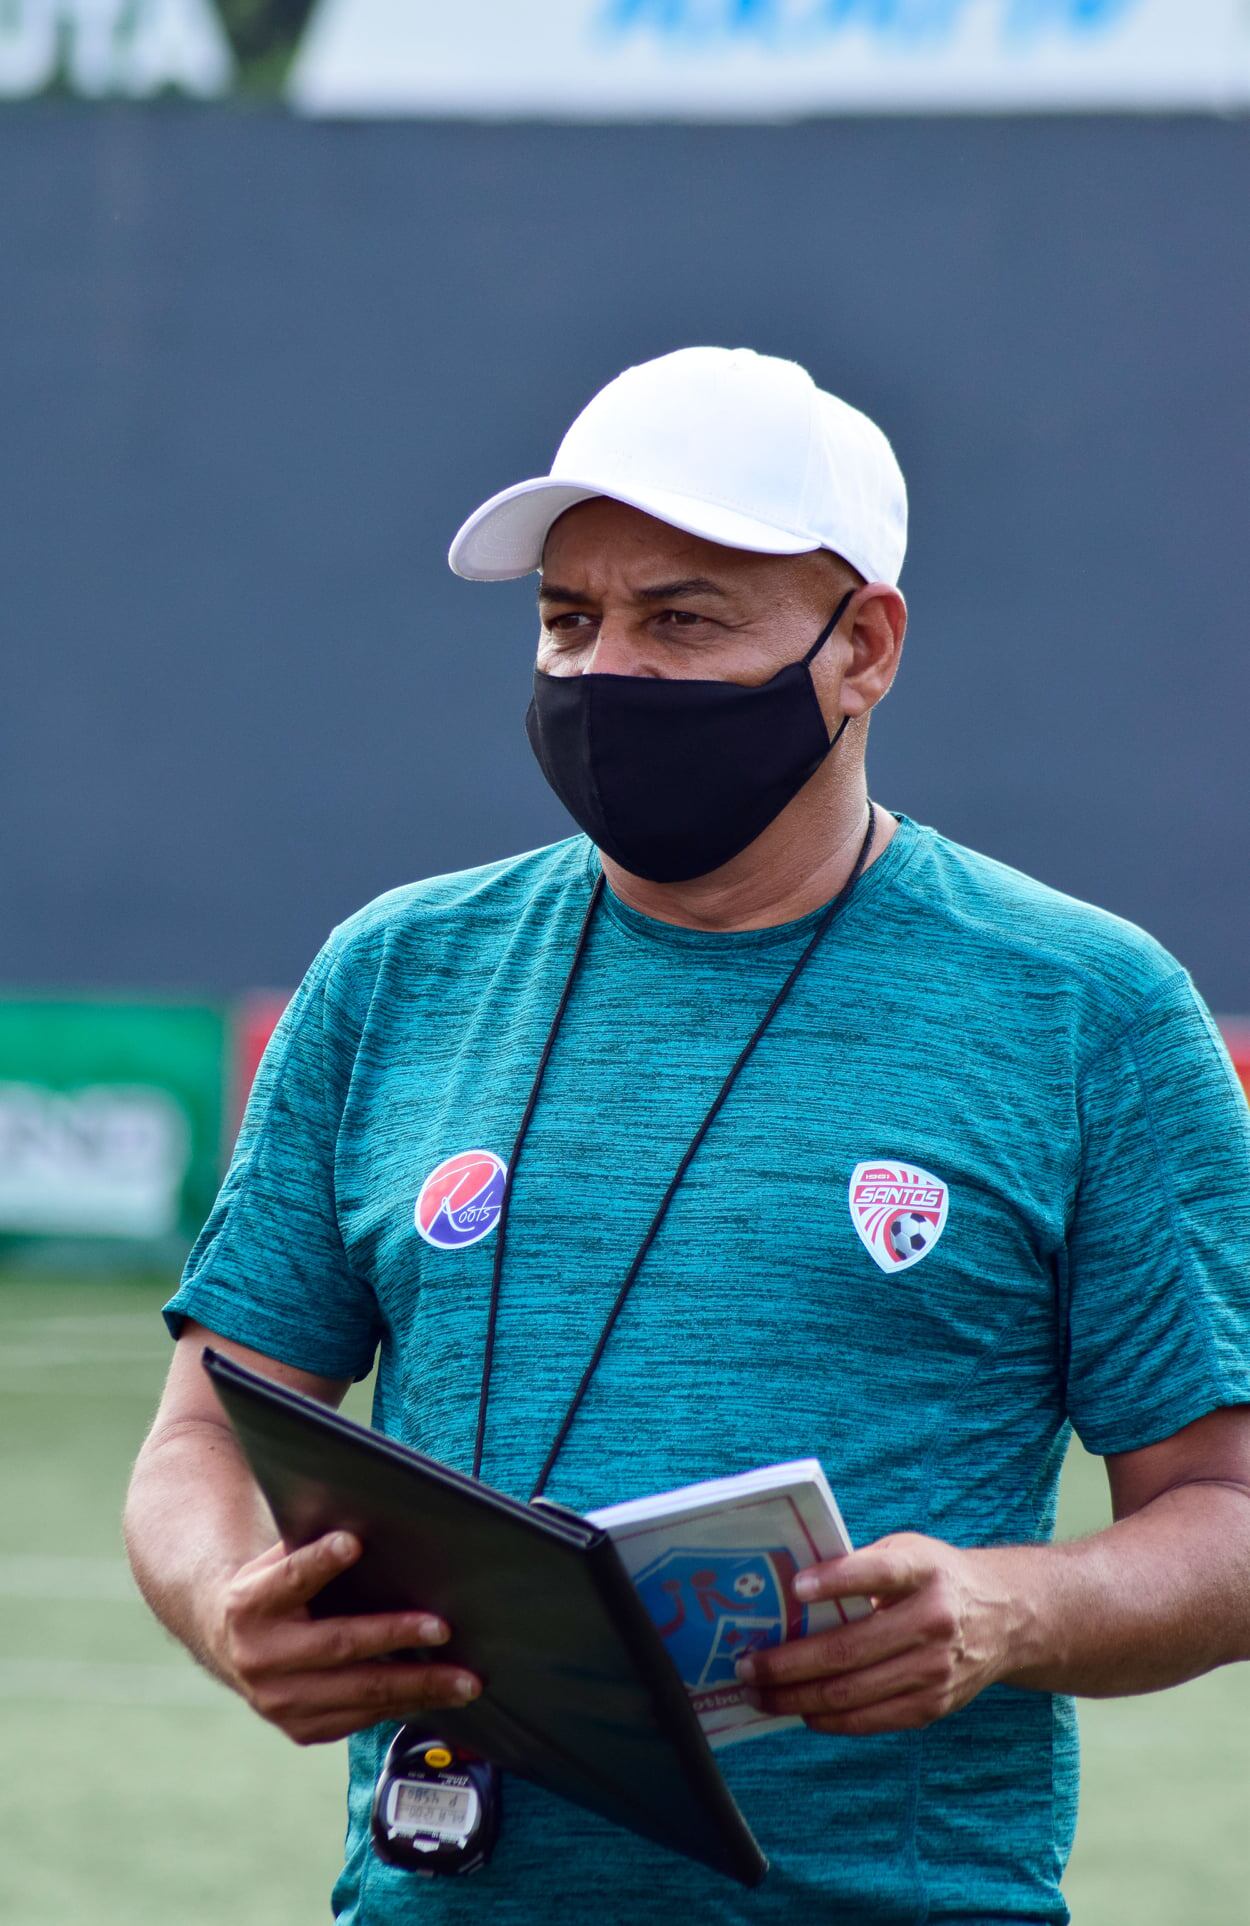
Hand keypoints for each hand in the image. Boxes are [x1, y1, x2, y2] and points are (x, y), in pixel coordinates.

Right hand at [208, 1531, 481, 1745]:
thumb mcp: (279, 1560)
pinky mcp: (301, 1729)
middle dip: (395, 1635)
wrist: (228, 1644)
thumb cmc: (273, 1589)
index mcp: (252, 1603)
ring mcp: (280, 1701)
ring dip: (418, 1686)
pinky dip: (404, 1706)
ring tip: (464, 1680)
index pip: (291, 1578)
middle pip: (339, 1645)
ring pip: (360, 1693)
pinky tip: (437, 1697)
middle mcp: (261, 1657)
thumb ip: (314, 1544)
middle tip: (442, 1627)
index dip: (320, 1561)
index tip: (354, 1542)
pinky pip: (361, 1718)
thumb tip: (377, 1515)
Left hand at [737, 1533, 1017, 1735]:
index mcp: (923, 1570)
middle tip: (746, 1665)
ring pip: (851, 1693)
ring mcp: (935, 1670)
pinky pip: (870, 1720)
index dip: (835, 1580)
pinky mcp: (934, 1706)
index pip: (877, 1573)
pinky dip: (828, 1719)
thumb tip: (787, 1589)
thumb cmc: (936, 1577)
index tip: (794, 1587)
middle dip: (787, 1662)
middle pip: (848, 1649)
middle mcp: (933, 1621)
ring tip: (759, 1693)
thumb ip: (860, 1565)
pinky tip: (799, 1710)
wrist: (1006, 1618)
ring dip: (796, 1697)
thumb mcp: (908, 1552)